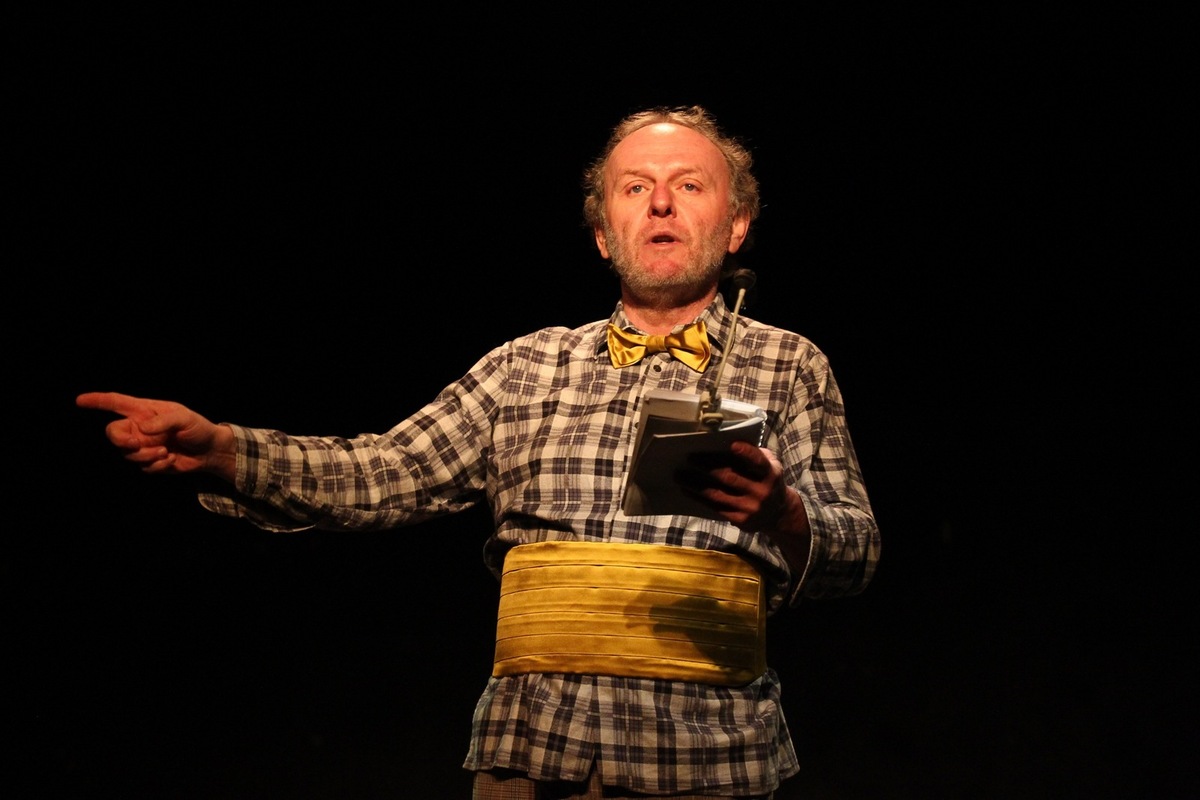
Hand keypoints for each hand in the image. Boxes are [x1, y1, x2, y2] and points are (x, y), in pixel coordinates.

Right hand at [76, 392, 235, 479]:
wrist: (209, 451)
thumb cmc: (198, 428)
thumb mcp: (185, 419)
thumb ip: (164, 421)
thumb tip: (142, 428)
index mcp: (145, 411)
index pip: (116, 403)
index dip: (97, 401)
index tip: (80, 400)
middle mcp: (139, 427)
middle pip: (112, 433)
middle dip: (120, 440)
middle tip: (135, 443)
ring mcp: (143, 445)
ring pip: (127, 454)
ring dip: (146, 455)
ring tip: (166, 451)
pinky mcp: (149, 461)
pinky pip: (143, 467)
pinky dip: (157, 465)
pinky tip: (171, 459)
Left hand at [680, 440, 793, 529]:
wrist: (779, 513)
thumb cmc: (767, 480)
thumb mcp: (770, 466)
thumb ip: (755, 455)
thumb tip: (725, 443)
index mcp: (770, 473)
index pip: (758, 461)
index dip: (746, 453)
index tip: (732, 445)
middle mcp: (762, 491)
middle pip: (730, 477)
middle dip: (707, 466)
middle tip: (689, 457)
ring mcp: (751, 507)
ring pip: (718, 494)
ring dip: (695, 484)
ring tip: (679, 475)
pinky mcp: (741, 520)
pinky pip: (715, 507)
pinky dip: (699, 498)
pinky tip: (687, 489)